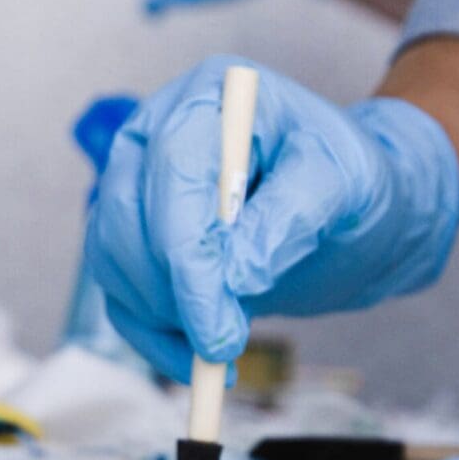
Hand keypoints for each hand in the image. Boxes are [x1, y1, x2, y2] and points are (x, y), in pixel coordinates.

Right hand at [85, 57, 458, 381]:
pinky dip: (153, 339)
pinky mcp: (131, 240)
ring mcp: (134, 187)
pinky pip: (120, 297)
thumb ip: (291, 218)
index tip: (218, 330)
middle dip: (171, 295)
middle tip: (225, 345)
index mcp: (208, 98)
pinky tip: (200, 360)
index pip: (174, 174)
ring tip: (226, 342)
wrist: (342, 208)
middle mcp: (155, 134)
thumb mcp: (343, 185)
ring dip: (161, 318)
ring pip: (112, 262)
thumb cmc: (346, 181)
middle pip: (126, 218)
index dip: (188, 259)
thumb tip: (234, 278)